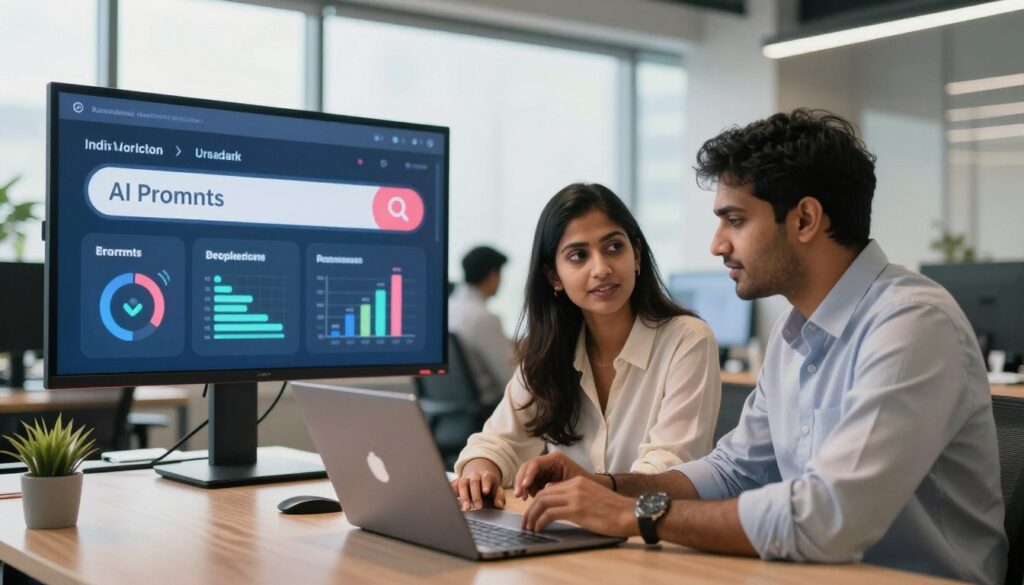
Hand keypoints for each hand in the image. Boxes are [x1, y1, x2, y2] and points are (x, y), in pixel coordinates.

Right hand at [451, 458, 505, 510]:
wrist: (478, 478)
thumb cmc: (489, 488)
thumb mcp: (497, 491)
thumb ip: (499, 497)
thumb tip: (499, 505)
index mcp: (486, 476)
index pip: (486, 478)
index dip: (486, 484)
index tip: (486, 492)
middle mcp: (474, 476)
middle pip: (474, 483)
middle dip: (475, 495)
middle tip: (478, 507)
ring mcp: (464, 479)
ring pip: (462, 484)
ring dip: (464, 496)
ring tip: (466, 508)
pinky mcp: (456, 483)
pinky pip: (452, 487)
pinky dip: (450, 493)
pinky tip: (450, 501)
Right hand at [513, 452, 592, 499]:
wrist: (592, 489)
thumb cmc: (584, 484)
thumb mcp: (570, 484)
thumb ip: (556, 486)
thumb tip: (542, 491)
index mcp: (555, 459)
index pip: (536, 463)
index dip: (528, 474)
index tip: (524, 486)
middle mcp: (547, 461)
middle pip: (527, 468)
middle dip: (521, 481)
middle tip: (519, 495)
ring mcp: (544, 469)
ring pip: (526, 475)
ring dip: (522, 486)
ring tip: (524, 498)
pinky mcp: (542, 477)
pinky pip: (530, 482)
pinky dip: (528, 490)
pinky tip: (528, 498)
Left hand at [521, 476, 636, 535]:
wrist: (630, 513)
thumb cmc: (614, 510)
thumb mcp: (592, 497)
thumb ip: (575, 496)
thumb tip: (557, 502)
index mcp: (578, 481)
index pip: (549, 488)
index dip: (538, 501)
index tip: (533, 513)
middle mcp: (574, 485)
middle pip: (542, 494)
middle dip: (530, 509)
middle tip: (526, 522)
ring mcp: (575, 497)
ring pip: (542, 502)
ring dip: (532, 516)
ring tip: (529, 527)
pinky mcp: (576, 509)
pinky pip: (550, 514)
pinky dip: (540, 522)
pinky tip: (539, 529)